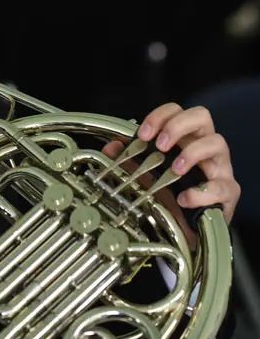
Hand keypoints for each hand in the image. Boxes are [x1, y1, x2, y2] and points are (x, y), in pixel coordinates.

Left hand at [102, 103, 239, 244]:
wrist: (184, 228)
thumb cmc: (169, 193)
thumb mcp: (145, 173)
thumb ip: (128, 158)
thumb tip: (110, 149)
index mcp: (184, 136)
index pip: (176, 111)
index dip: (160, 116)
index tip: (143, 135)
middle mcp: (203, 145)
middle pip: (201, 116)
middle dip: (178, 126)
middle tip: (160, 145)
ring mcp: (219, 166)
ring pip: (218, 142)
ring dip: (192, 152)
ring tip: (175, 169)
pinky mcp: (228, 192)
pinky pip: (223, 186)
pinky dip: (202, 192)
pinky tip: (184, 199)